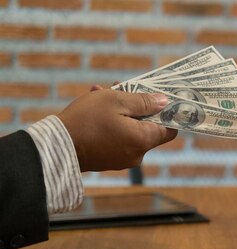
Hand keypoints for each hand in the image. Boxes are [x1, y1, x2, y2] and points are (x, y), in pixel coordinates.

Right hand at [57, 89, 176, 171]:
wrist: (55, 146)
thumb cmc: (86, 120)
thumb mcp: (116, 101)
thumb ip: (144, 101)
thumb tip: (164, 102)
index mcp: (143, 140)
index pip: (169, 130)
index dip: (165, 114)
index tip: (156, 99)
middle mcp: (137, 154)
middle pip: (146, 127)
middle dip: (134, 106)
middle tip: (118, 88)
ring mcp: (122, 160)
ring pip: (129, 131)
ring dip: (118, 111)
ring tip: (99, 93)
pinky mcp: (108, 161)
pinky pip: (116, 139)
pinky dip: (110, 124)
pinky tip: (93, 108)